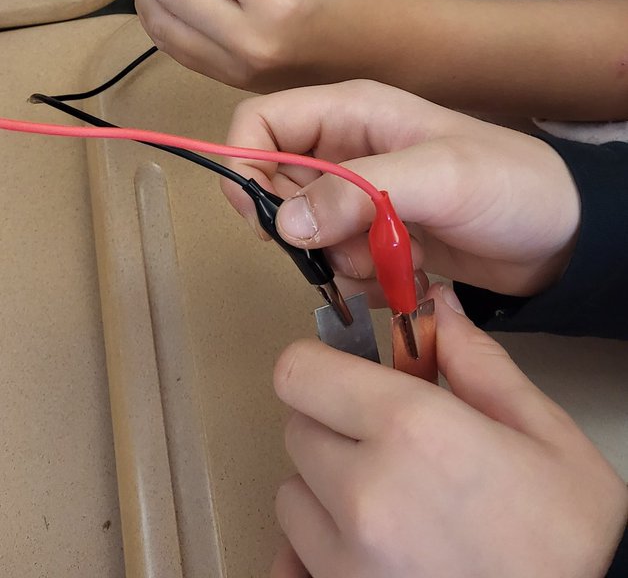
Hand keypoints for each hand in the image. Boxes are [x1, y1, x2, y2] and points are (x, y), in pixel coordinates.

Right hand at [225, 81, 580, 298]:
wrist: (566, 236)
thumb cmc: (510, 183)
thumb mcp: (438, 178)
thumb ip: (357, 193)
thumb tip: (281, 222)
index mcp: (350, 111)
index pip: (261, 122)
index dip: (247, 164)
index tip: (264, 217)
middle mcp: (344, 150)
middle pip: (274, 184)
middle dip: (302, 226)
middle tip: (348, 246)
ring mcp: (359, 197)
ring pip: (303, 233)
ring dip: (341, 258)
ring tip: (398, 255)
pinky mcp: (375, 238)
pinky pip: (335, 263)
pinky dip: (364, 278)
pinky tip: (411, 271)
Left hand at [271, 288, 627, 577]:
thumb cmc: (569, 544)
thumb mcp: (548, 437)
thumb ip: (481, 364)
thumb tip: (438, 310)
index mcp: (413, 429)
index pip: (299, 370)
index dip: (322, 366)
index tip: (351, 376)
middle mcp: (365, 491)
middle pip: (297, 428)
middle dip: (334, 424)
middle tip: (388, 442)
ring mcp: (347, 558)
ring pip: (292, 494)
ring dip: (325, 490)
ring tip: (390, 501)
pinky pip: (295, 556)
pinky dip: (320, 546)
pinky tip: (368, 545)